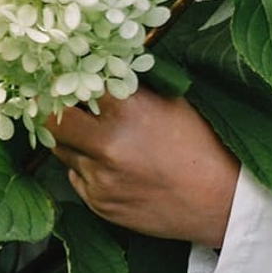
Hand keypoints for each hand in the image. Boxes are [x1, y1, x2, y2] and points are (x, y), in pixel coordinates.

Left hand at [48, 88, 238, 247]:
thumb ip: (130, 88)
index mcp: (127, 110)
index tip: (64, 76)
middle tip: (59, 104)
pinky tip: (113, 165)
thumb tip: (99, 69)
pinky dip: (87, 168)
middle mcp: (107, 145)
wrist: (220, 200)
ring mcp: (100, 178)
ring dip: (72, 140)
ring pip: (62, 151)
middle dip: (52, 111)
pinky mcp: (98, 204)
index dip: (67, 79)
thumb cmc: (200, 144)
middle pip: (51, 122)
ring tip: (96, 135)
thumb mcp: (171, 101)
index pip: (74, 85)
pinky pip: (77, 177)